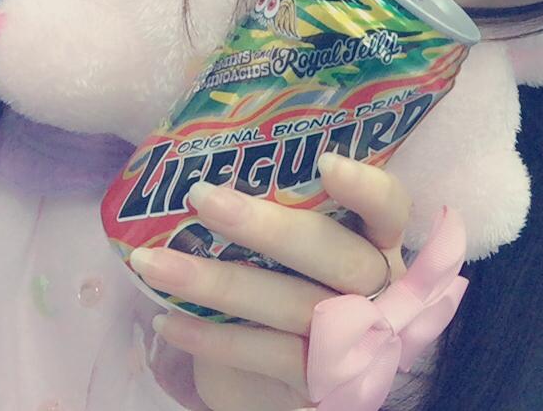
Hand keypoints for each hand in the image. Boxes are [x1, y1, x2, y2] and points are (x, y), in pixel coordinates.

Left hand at [130, 153, 411, 410]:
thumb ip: (286, 208)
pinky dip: (213, 337)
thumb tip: (205, 167)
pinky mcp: (323, 380)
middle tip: (203, 198)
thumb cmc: (300, 285)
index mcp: (379, 241)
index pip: (390, 207)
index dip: (365, 187)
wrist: (306, 374)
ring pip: (292, 305)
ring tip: (153, 262)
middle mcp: (377, 286)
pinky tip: (167, 320)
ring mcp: (353, 336)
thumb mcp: (307, 246)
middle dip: (270, 227)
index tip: (324, 162)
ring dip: (216, 282)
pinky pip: (266, 355)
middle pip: (337, 255)